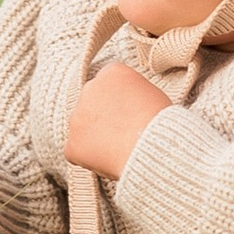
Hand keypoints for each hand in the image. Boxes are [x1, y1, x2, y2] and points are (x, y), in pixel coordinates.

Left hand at [63, 61, 168, 181]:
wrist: (153, 146)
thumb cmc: (162, 122)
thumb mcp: (153, 94)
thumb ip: (132, 93)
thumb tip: (127, 106)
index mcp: (111, 73)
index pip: (109, 84)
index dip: (120, 102)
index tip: (129, 115)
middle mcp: (89, 89)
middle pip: (92, 103)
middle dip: (103, 117)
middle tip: (124, 133)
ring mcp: (77, 117)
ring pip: (83, 128)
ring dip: (96, 137)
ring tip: (120, 149)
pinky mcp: (72, 144)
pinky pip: (78, 152)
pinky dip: (90, 158)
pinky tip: (110, 160)